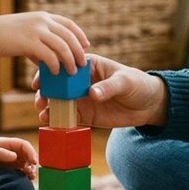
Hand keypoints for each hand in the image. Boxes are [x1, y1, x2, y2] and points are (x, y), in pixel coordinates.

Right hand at [0, 13, 88, 74]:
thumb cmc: (4, 35)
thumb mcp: (25, 32)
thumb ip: (38, 42)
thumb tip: (46, 60)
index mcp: (43, 16)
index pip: (69, 24)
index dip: (80, 35)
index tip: (86, 45)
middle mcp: (42, 21)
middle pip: (69, 36)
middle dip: (78, 51)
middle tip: (82, 63)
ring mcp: (36, 31)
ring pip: (62, 47)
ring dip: (69, 60)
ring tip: (71, 71)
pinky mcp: (29, 43)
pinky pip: (49, 56)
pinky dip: (55, 65)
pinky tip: (55, 72)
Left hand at [0, 137, 36, 179]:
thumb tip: (15, 156)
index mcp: (5, 144)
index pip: (23, 145)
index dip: (31, 152)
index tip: (34, 162)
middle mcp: (8, 152)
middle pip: (26, 155)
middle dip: (32, 162)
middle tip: (32, 172)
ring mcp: (7, 162)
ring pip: (24, 164)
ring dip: (29, 170)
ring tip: (30, 177)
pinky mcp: (5, 171)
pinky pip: (18, 172)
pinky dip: (23, 175)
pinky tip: (25, 180)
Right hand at [34, 55, 167, 128]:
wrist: (148, 105)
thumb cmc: (137, 84)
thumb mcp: (125, 82)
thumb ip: (108, 87)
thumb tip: (92, 93)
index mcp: (88, 66)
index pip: (66, 65)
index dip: (51, 72)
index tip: (41, 80)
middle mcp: (80, 82)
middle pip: (58, 85)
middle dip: (46, 92)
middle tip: (39, 100)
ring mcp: (81, 99)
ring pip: (59, 102)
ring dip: (48, 107)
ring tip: (43, 114)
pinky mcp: (85, 115)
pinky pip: (68, 117)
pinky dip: (59, 121)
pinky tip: (51, 123)